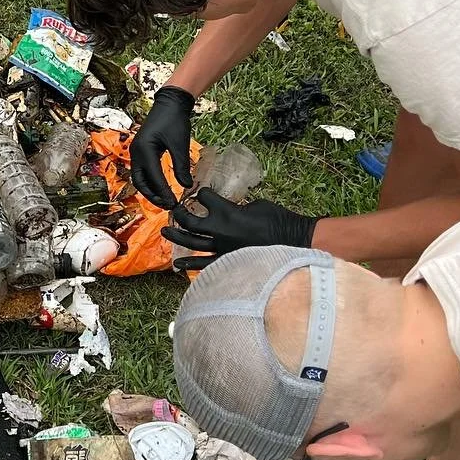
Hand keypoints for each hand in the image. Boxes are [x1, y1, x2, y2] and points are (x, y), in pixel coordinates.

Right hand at [130, 86, 194, 208]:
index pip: (153, 177)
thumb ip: (181, 166)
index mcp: (144, 149)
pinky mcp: (141, 150)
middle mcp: (136, 152)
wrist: (170, 103)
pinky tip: (162, 187)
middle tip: (167, 206)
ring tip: (164, 200)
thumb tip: (186, 187)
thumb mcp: (180, 144)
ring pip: (140, 177)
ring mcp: (137, 151)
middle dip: (152, 195)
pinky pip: (143, 170)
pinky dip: (151, 181)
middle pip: (140, 181)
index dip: (163, 192)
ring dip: (151, 190)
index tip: (174, 204)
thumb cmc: (175, 120)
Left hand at [161, 189, 320, 269]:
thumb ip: (238, 206)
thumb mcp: (257, 204)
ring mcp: (221, 248)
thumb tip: (231, 208)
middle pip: (190, 221)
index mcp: (227, 212)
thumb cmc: (279, 220)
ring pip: (191, 243)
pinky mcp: (228, 262)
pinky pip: (205, 264)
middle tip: (174, 211)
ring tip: (165, 232)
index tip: (203, 194)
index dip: (203, 194)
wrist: (294, 242)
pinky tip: (178, 264)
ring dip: (177, 237)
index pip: (204, 198)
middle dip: (179, 214)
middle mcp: (219, 230)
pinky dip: (191, 264)